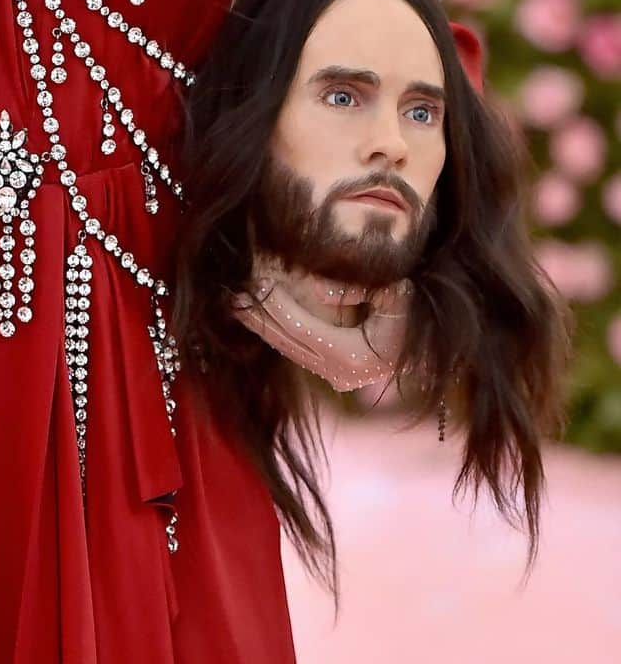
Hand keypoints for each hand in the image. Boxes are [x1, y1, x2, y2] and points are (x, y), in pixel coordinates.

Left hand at [230, 254, 412, 392]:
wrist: (430, 348)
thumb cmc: (413, 316)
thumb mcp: (392, 294)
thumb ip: (353, 289)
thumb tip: (314, 287)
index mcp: (353, 356)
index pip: (303, 329)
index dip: (278, 307)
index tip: (257, 284)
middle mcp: (340, 374)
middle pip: (290, 343)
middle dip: (261, 319)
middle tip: (233, 295)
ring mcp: (336, 378)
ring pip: (290, 351)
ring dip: (263, 328)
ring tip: (236, 306)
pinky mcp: (334, 375)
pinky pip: (298, 353)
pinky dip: (277, 335)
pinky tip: (259, 320)